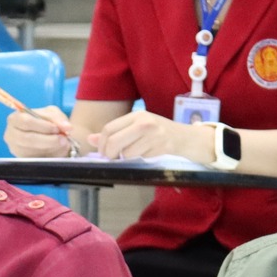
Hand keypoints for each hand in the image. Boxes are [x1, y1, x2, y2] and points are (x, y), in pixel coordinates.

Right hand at [4, 105, 78, 157]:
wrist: (49, 136)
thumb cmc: (47, 122)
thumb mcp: (52, 114)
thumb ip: (58, 119)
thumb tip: (66, 127)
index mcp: (14, 119)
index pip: (25, 121)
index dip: (42, 126)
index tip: (56, 128)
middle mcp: (11, 135)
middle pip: (27, 139)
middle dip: (48, 140)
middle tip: (63, 139)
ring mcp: (15, 150)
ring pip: (33, 151)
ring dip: (50, 148)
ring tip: (62, 144)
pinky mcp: (23, 160)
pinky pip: (36, 160)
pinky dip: (49, 155)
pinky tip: (56, 150)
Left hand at [93, 111, 211, 161]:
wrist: (186, 138)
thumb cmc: (159, 133)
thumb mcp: (137, 128)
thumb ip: (115, 133)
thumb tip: (90, 139)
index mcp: (136, 115)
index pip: (108, 129)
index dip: (101, 144)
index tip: (102, 153)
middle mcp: (144, 123)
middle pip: (114, 142)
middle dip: (109, 154)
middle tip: (111, 159)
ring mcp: (153, 135)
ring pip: (126, 154)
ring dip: (126, 159)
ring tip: (134, 155)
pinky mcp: (161, 147)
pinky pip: (140, 159)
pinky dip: (140, 161)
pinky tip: (147, 155)